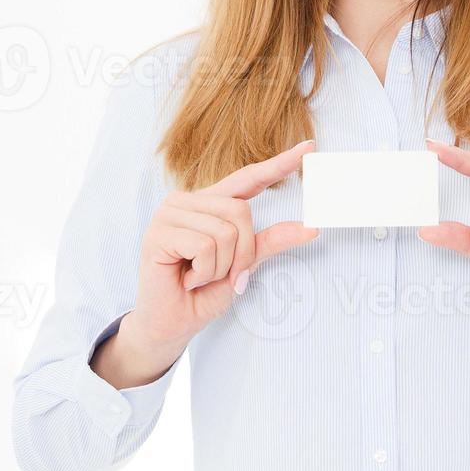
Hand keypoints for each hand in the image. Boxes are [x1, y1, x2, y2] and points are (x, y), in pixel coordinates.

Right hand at [92, 139, 319, 387]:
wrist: (173, 323)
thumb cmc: (203, 293)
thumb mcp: (244, 265)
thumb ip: (270, 241)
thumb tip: (311, 227)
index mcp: (210, 203)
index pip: (248, 178)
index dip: (278, 163)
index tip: (308, 147)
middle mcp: (188, 201)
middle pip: (240, 212)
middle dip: (242, 254)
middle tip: (223, 275)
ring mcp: (170, 213)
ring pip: (224, 232)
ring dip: (221, 266)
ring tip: (199, 276)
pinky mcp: (158, 232)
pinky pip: (205, 246)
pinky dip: (205, 271)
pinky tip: (187, 278)